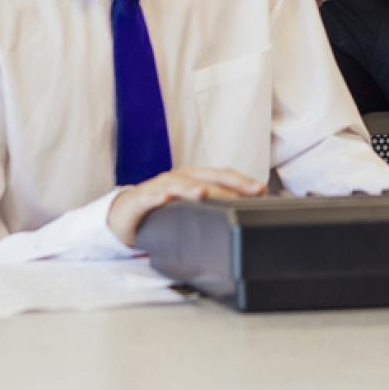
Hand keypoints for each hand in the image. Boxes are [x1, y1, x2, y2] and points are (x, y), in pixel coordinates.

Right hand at [107, 166, 266, 245]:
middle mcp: (178, 178)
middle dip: (224, 186)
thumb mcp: (191, 207)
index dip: (241, 181)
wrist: (126, 214)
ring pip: (177, 185)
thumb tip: (248, 212)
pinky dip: (156, 196)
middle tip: (244, 194)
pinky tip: (164, 198)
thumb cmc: (163, 209)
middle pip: (203, 178)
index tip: (262, 190)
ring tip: (204, 193)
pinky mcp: (139, 200)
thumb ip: (215, 205)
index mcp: (193, 178)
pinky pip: (148, 198)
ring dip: (191, 188)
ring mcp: (158, 187)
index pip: (221, 175)